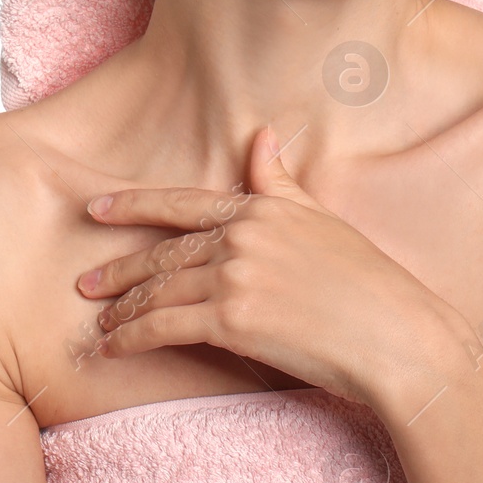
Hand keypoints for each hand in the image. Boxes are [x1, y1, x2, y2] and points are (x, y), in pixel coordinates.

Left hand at [76, 125, 464, 407]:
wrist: (397, 336)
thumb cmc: (368, 282)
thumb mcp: (320, 220)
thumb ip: (280, 183)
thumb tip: (261, 135)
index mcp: (261, 208)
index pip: (183, 204)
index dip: (134, 205)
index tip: (97, 209)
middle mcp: (242, 235)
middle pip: (164, 252)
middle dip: (120, 268)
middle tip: (85, 282)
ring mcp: (235, 276)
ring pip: (160, 290)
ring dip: (125, 309)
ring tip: (102, 323)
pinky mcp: (233, 320)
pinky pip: (166, 326)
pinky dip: (133, 337)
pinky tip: (114, 347)